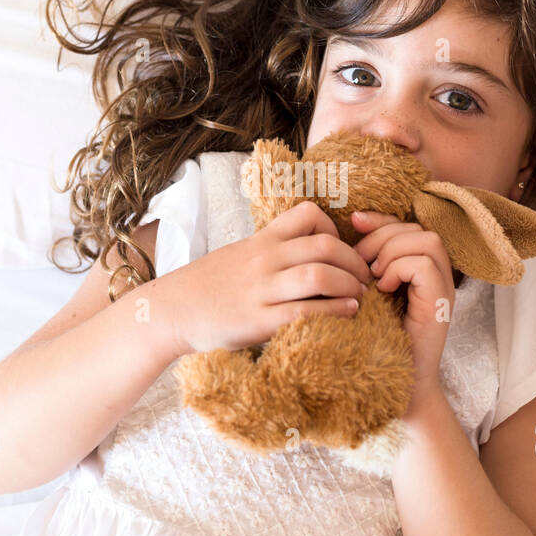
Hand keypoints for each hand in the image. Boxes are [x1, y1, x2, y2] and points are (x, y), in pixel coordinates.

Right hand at [162, 201, 373, 355]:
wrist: (170, 310)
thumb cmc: (208, 285)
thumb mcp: (239, 254)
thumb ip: (270, 250)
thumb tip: (305, 252)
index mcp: (261, 240)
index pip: (308, 214)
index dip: (335, 227)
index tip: (342, 248)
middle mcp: (264, 259)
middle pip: (324, 245)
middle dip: (354, 261)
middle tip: (365, 277)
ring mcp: (261, 290)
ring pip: (319, 275)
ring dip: (349, 285)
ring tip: (359, 296)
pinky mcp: (258, 321)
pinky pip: (305, 311)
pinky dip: (334, 311)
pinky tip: (347, 313)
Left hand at [350, 210, 454, 412]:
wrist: (393, 385)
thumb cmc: (373, 342)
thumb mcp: (366, 294)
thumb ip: (365, 265)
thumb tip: (350, 225)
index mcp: (419, 270)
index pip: (406, 226)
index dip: (381, 220)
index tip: (354, 223)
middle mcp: (438, 275)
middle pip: (417, 228)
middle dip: (383, 236)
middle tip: (361, 263)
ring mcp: (443, 288)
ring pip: (426, 240)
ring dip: (392, 251)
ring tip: (373, 276)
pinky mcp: (441, 302)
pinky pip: (424, 264)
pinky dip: (399, 269)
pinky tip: (382, 289)